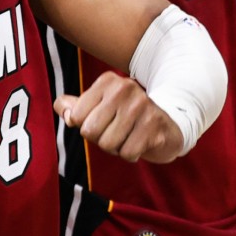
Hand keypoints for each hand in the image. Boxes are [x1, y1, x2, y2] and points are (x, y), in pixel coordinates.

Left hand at [52, 72, 183, 163]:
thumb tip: (66, 114)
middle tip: (118, 131)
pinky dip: (131, 154)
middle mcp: (125, 88)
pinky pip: (127, 153)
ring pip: (108, 144)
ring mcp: (142, 105)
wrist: (169, 125)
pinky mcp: (155, 125)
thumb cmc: (127, 118)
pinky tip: (141, 142)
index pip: (76, 117)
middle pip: (90, 132)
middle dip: (101, 139)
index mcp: (108, 81)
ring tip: (130, 135)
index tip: (104, 121)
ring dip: (117, 148)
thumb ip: (74, 108)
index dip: (87, 127)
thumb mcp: (99, 107)